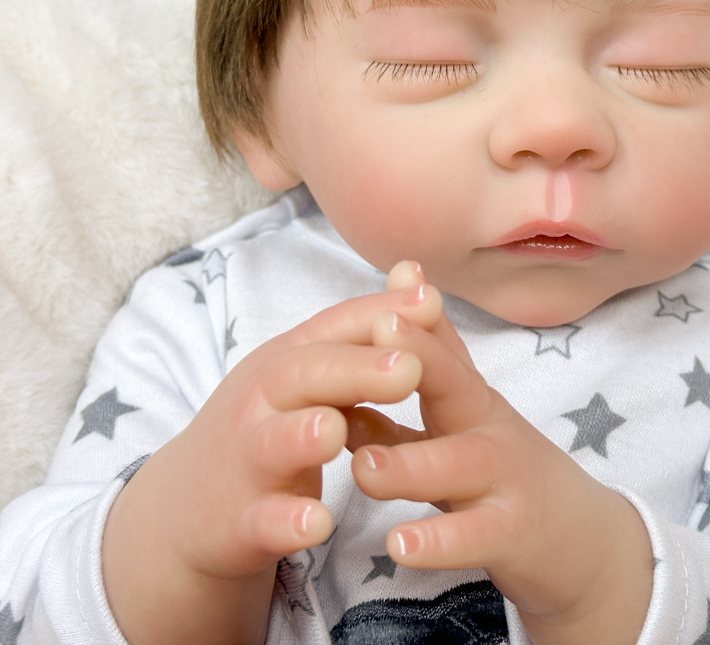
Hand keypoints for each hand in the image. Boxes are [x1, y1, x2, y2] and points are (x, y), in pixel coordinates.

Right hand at [101, 267, 441, 644]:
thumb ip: (365, 331)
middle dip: (356, 369)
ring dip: (304, 436)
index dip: (382, 312)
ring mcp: (247, 461)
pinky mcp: (238, 521)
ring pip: (274, 442)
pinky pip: (262, 520)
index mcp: (290, 360)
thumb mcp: (312, 374)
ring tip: (335, 430)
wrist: (187, 508)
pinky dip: (287, 522)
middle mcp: (263, 400)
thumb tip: (418, 275)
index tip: (431, 301)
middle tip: (408, 369)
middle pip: (304, 374)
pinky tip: (317, 524)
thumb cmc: (269, 426)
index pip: (335, 326)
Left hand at [348, 269, 654, 644]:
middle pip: (457, 386)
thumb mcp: (464, 425)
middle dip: (421, 355)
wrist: (586, 543)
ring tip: (363, 467)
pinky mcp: (514, 534)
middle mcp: (489, 429)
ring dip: (409, 465)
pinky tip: (401, 545)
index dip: (413, 323)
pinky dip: (439, 542)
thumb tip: (365, 337)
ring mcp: (506, 480)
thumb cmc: (506, 476)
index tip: (382, 295)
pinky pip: (475, 536)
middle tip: (379, 330)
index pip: (441, 350)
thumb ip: (417, 387)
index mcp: (470, 400)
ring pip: (458, 466)